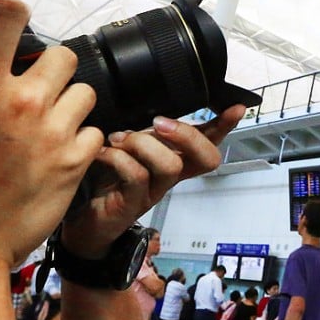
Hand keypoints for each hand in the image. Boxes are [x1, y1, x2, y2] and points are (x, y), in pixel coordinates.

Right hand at [0, 0, 102, 267]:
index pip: (10, 16)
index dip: (9, 15)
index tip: (6, 26)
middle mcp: (22, 101)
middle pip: (63, 55)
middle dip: (48, 66)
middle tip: (30, 86)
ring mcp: (53, 134)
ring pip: (85, 92)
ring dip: (68, 101)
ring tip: (47, 120)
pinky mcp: (73, 166)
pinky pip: (95, 134)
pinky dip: (81, 138)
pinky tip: (58, 151)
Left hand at [61, 104, 245, 257]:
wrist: (83, 217)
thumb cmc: (106, 178)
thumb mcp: (128, 146)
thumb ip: (143, 129)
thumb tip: (148, 101)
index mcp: (173, 159)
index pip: (210, 143)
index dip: (225, 127)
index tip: (236, 108)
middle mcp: (170, 177)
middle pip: (206, 158)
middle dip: (188, 134)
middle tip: (159, 122)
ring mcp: (154, 192)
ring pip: (171, 165)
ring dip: (143, 143)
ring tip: (118, 139)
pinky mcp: (132, 204)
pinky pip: (135, 175)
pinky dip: (117, 157)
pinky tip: (102, 152)